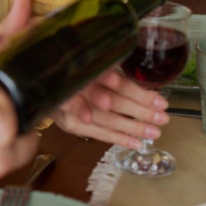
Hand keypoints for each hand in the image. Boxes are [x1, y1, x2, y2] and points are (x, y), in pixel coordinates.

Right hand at [52, 69, 168, 149]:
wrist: (42, 85)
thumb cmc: (73, 71)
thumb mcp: (90, 62)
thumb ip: (110, 66)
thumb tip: (139, 69)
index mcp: (86, 67)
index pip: (116, 82)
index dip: (138, 92)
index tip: (159, 100)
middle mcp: (77, 87)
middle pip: (114, 102)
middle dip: (141, 110)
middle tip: (162, 117)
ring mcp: (71, 108)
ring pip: (107, 119)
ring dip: (133, 127)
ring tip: (154, 132)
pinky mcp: (70, 124)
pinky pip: (97, 133)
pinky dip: (117, 138)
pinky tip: (135, 143)